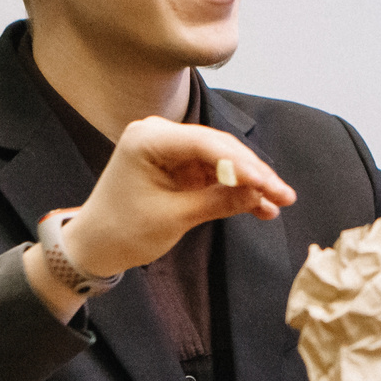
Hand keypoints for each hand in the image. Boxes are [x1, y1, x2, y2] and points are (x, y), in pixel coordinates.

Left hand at [71, 118, 294, 277]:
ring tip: (278, 204)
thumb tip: (260, 195)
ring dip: (249, 183)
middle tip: (284, 194)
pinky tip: (259, 207)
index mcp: (149, 139)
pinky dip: (234, 189)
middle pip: (219, 148)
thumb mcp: (174, 217)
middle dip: (253, 173)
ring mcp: (170, 149)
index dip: (244, 164)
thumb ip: (219, 201)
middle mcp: (160, 135)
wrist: (95, 245)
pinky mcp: (178, 166)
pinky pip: (213, 173)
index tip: (270, 185)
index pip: (207, 143)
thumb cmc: (123, 230)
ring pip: (221, 161)